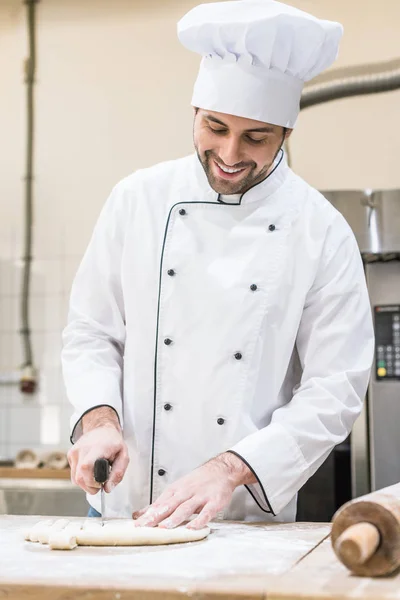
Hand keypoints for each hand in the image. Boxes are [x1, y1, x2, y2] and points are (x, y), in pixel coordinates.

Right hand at [67, 407, 128, 494]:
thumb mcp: (123, 455)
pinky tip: (90, 472)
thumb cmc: (113, 442)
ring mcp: (74, 451)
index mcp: (97, 448)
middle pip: (79, 477)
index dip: (92, 481)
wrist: (101, 428)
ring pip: (75, 479)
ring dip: (86, 484)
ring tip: (96, 477)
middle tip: (100, 484)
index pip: (86, 467)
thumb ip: (118, 473)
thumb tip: (108, 488)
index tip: (102, 483)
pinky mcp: (70, 455)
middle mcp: (83, 449)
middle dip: (91, 487)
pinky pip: (73, 474)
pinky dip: (82, 478)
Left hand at [132, 452, 254, 529]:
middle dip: (156, 516)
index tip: (136, 525)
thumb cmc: (197, 481)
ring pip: (185, 508)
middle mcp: (185, 493)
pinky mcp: (213, 502)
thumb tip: (140, 514)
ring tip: (164, 528)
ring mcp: (200, 497)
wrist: (221, 470)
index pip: (159, 504)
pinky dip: (199, 521)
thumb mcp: (177, 489)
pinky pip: (206, 513)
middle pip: (169, 506)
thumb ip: (160, 504)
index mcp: (175, 490)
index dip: (147, 515)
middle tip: (144, 527)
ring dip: (174, 518)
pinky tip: (192, 528)